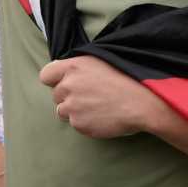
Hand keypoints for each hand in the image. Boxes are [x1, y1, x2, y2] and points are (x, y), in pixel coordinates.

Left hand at [39, 56, 158, 139]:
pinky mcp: (78, 123)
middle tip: (90, 97)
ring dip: (74, 111)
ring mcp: (71, 106)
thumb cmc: (126, 80)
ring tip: (96, 107)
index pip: (46, 75)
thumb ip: (79, 67)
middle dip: (68, 96)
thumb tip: (66, 73)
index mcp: (73, 67)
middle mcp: (68, 86)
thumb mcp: (101, 62)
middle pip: (56, 95)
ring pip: (63, 111)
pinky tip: (100, 117)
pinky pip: (75, 124)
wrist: (141, 103)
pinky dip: (84, 122)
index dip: (55, 80)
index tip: (65, 83)